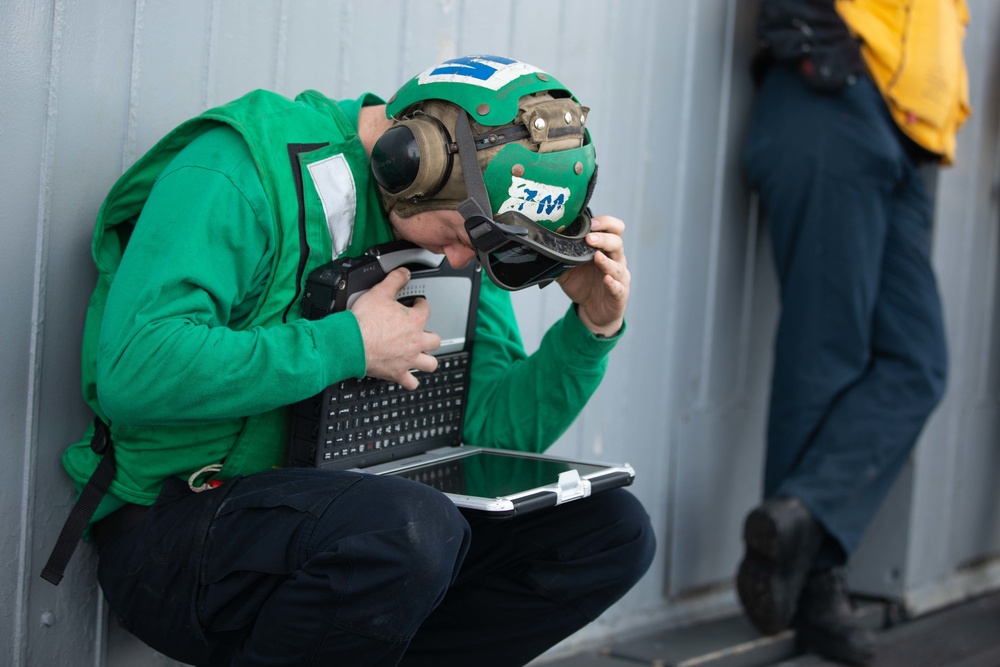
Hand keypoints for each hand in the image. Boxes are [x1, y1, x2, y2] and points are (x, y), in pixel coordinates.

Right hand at [350, 268, 440, 389]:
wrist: (351, 343)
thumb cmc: (364, 321)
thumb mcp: (379, 292)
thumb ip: (395, 280)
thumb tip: (404, 273)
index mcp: (415, 321)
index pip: (426, 310)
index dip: (422, 305)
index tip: (418, 304)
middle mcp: (416, 342)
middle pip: (435, 340)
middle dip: (430, 336)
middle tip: (422, 332)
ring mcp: (408, 359)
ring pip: (430, 364)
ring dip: (428, 360)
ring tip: (422, 356)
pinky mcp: (397, 373)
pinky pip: (410, 383)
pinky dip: (410, 381)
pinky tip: (408, 378)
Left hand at [556, 214, 628, 336]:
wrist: (592, 310)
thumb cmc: (583, 285)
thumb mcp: (567, 269)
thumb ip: (560, 257)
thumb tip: (542, 246)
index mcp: (604, 249)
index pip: (613, 229)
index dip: (605, 223)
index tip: (591, 223)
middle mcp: (615, 260)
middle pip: (617, 243)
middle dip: (603, 239)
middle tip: (589, 238)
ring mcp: (618, 277)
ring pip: (617, 265)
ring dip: (607, 261)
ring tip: (597, 257)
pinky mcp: (619, 294)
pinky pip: (618, 287)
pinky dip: (612, 283)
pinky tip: (607, 280)